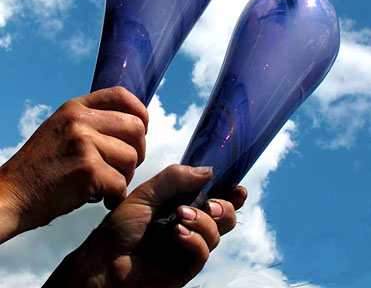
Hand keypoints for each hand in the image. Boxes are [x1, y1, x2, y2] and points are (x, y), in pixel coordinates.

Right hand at [0, 86, 147, 242]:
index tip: (142, 129)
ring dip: (126, 176)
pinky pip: (121, 183)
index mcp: (75, 108)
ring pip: (132, 157)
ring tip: (107, 184)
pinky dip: (116, 196)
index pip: (121, 95)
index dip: (140, 112)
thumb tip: (134, 121)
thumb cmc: (41, 167)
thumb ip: (92, 121)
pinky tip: (103, 199)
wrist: (10, 195)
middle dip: (139, 150)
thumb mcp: (62, 129)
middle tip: (125, 166)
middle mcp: (80, 121)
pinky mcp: (87, 170)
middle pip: (135, 127)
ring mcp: (84, 144)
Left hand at [43, 165, 246, 287]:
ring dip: (204, 222)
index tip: (238, 188)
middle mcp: (190, 224)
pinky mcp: (186, 267)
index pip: (215, 197)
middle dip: (226, 208)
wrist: (105, 258)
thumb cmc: (122, 225)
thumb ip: (175, 178)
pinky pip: (204, 252)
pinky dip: (195, 240)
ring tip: (181, 217)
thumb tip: (209, 171)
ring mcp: (189, 246)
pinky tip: (178, 235)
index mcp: (183, 203)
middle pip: (226, 216)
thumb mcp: (147, 193)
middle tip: (213, 205)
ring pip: (217, 233)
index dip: (231, 193)